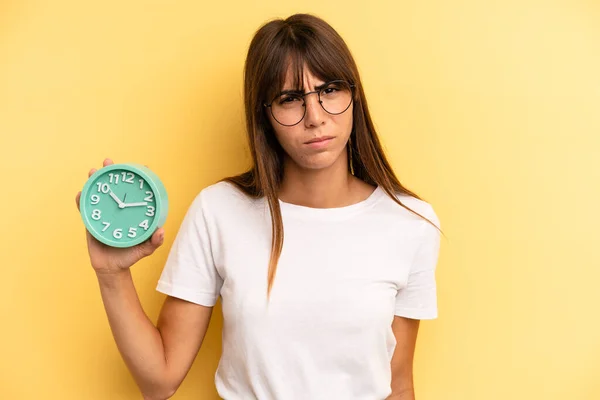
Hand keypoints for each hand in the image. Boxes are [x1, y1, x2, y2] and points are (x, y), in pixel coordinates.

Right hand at [76, 158, 164, 274]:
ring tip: (92, 171)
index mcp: (131, 212)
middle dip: (110, 173)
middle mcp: (117, 210)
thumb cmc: (130, 256)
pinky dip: (81, 201)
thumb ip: (154, 241)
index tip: (143, 166)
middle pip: (114, 187)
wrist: (112, 268)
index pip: (136, 192)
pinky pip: (84, 210)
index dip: (138, 179)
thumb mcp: (145, 249)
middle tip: (109, 162)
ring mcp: (103, 214)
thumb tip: (161, 231)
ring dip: (93, 181)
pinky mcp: (91, 222)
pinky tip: (81, 193)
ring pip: (98, 194)